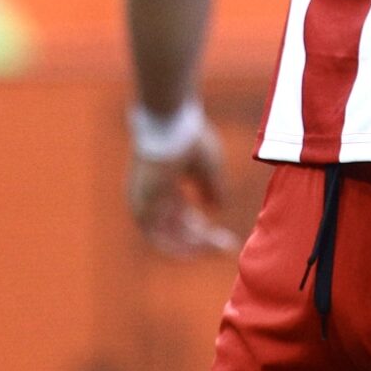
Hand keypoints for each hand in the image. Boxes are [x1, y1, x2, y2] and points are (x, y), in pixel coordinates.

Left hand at [129, 123, 239, 257]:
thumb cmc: (189, 138)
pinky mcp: (142, 207)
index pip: (183, 217)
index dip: (204, 231)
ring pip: (168, 237)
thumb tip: (217, 208)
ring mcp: (145, 203)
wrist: (170, 123)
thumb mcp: (208, 167)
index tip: (227, 240)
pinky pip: (158, 238)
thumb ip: (212, 188)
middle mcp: (153, 198)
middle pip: (177, 229)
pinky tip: (200, 247)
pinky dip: (178, 245)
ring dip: (192, 247)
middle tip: (227, 247)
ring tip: (217, 248)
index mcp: (166, 186)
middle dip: (203, 241)